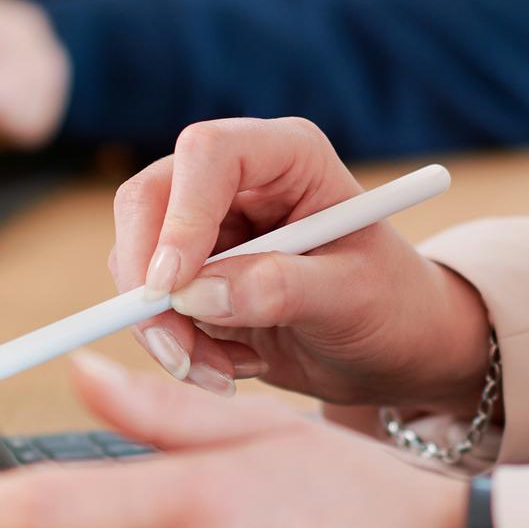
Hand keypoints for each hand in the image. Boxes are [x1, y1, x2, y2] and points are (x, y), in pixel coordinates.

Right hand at [110, 117, 491, 412]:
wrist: (391, 349)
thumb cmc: (390, 307)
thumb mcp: (352, 299)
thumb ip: (281, 288)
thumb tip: (198, 293)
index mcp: (288, 157)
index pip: (210, 154)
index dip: (181, 214)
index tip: (172, 286)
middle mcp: (237, 180)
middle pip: (149, 201)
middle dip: (151, 284)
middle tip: (177, 353)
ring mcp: (207, 226)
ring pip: (137, 261)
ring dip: (166, 329)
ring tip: (226, 374)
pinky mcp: (189, 275)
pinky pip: (149, 305)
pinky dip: (176, 347)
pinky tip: (230, 368)